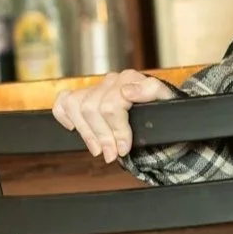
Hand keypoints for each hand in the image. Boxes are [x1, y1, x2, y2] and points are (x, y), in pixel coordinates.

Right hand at [52, 70, 175, 162]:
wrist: (163, 116)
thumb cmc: (164, 111)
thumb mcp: (168, 103)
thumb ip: (151, 91)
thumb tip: (127, 91)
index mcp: (131, 79)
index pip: (111, 104)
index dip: (117, 129)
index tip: (123, 148)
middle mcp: (112, 81)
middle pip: (92, 109)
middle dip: (102, 136)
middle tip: (112, 154)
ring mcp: (98, 88)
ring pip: (76, 106)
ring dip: (86, 132)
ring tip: (99, 149)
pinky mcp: (85, 96)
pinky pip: (64, 101)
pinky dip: (65, 115)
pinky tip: (74, 128)